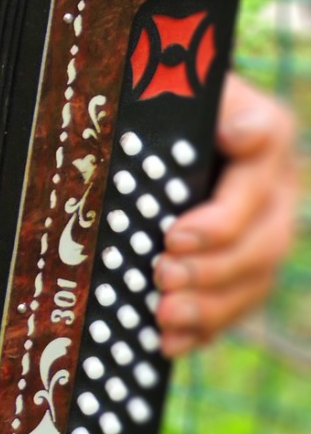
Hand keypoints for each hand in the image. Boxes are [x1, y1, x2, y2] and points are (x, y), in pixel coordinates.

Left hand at [154, 73, 298, 356]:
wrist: (158, 136)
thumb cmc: (160, 107)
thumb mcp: (170, 92)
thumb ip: (190, 97)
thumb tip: (241, 132)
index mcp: (261, 132)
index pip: (263, 158)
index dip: (224, 206)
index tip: (175, 234)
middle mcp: (275, 185)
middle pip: (262, 237)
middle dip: (210, 264)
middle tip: (161, 273)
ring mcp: (265, 230)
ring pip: (254, 277)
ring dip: (208, 302)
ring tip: (164, 312)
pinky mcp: (244, 266)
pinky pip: (236, 304)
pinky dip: (203, 327)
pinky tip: (168, 341)